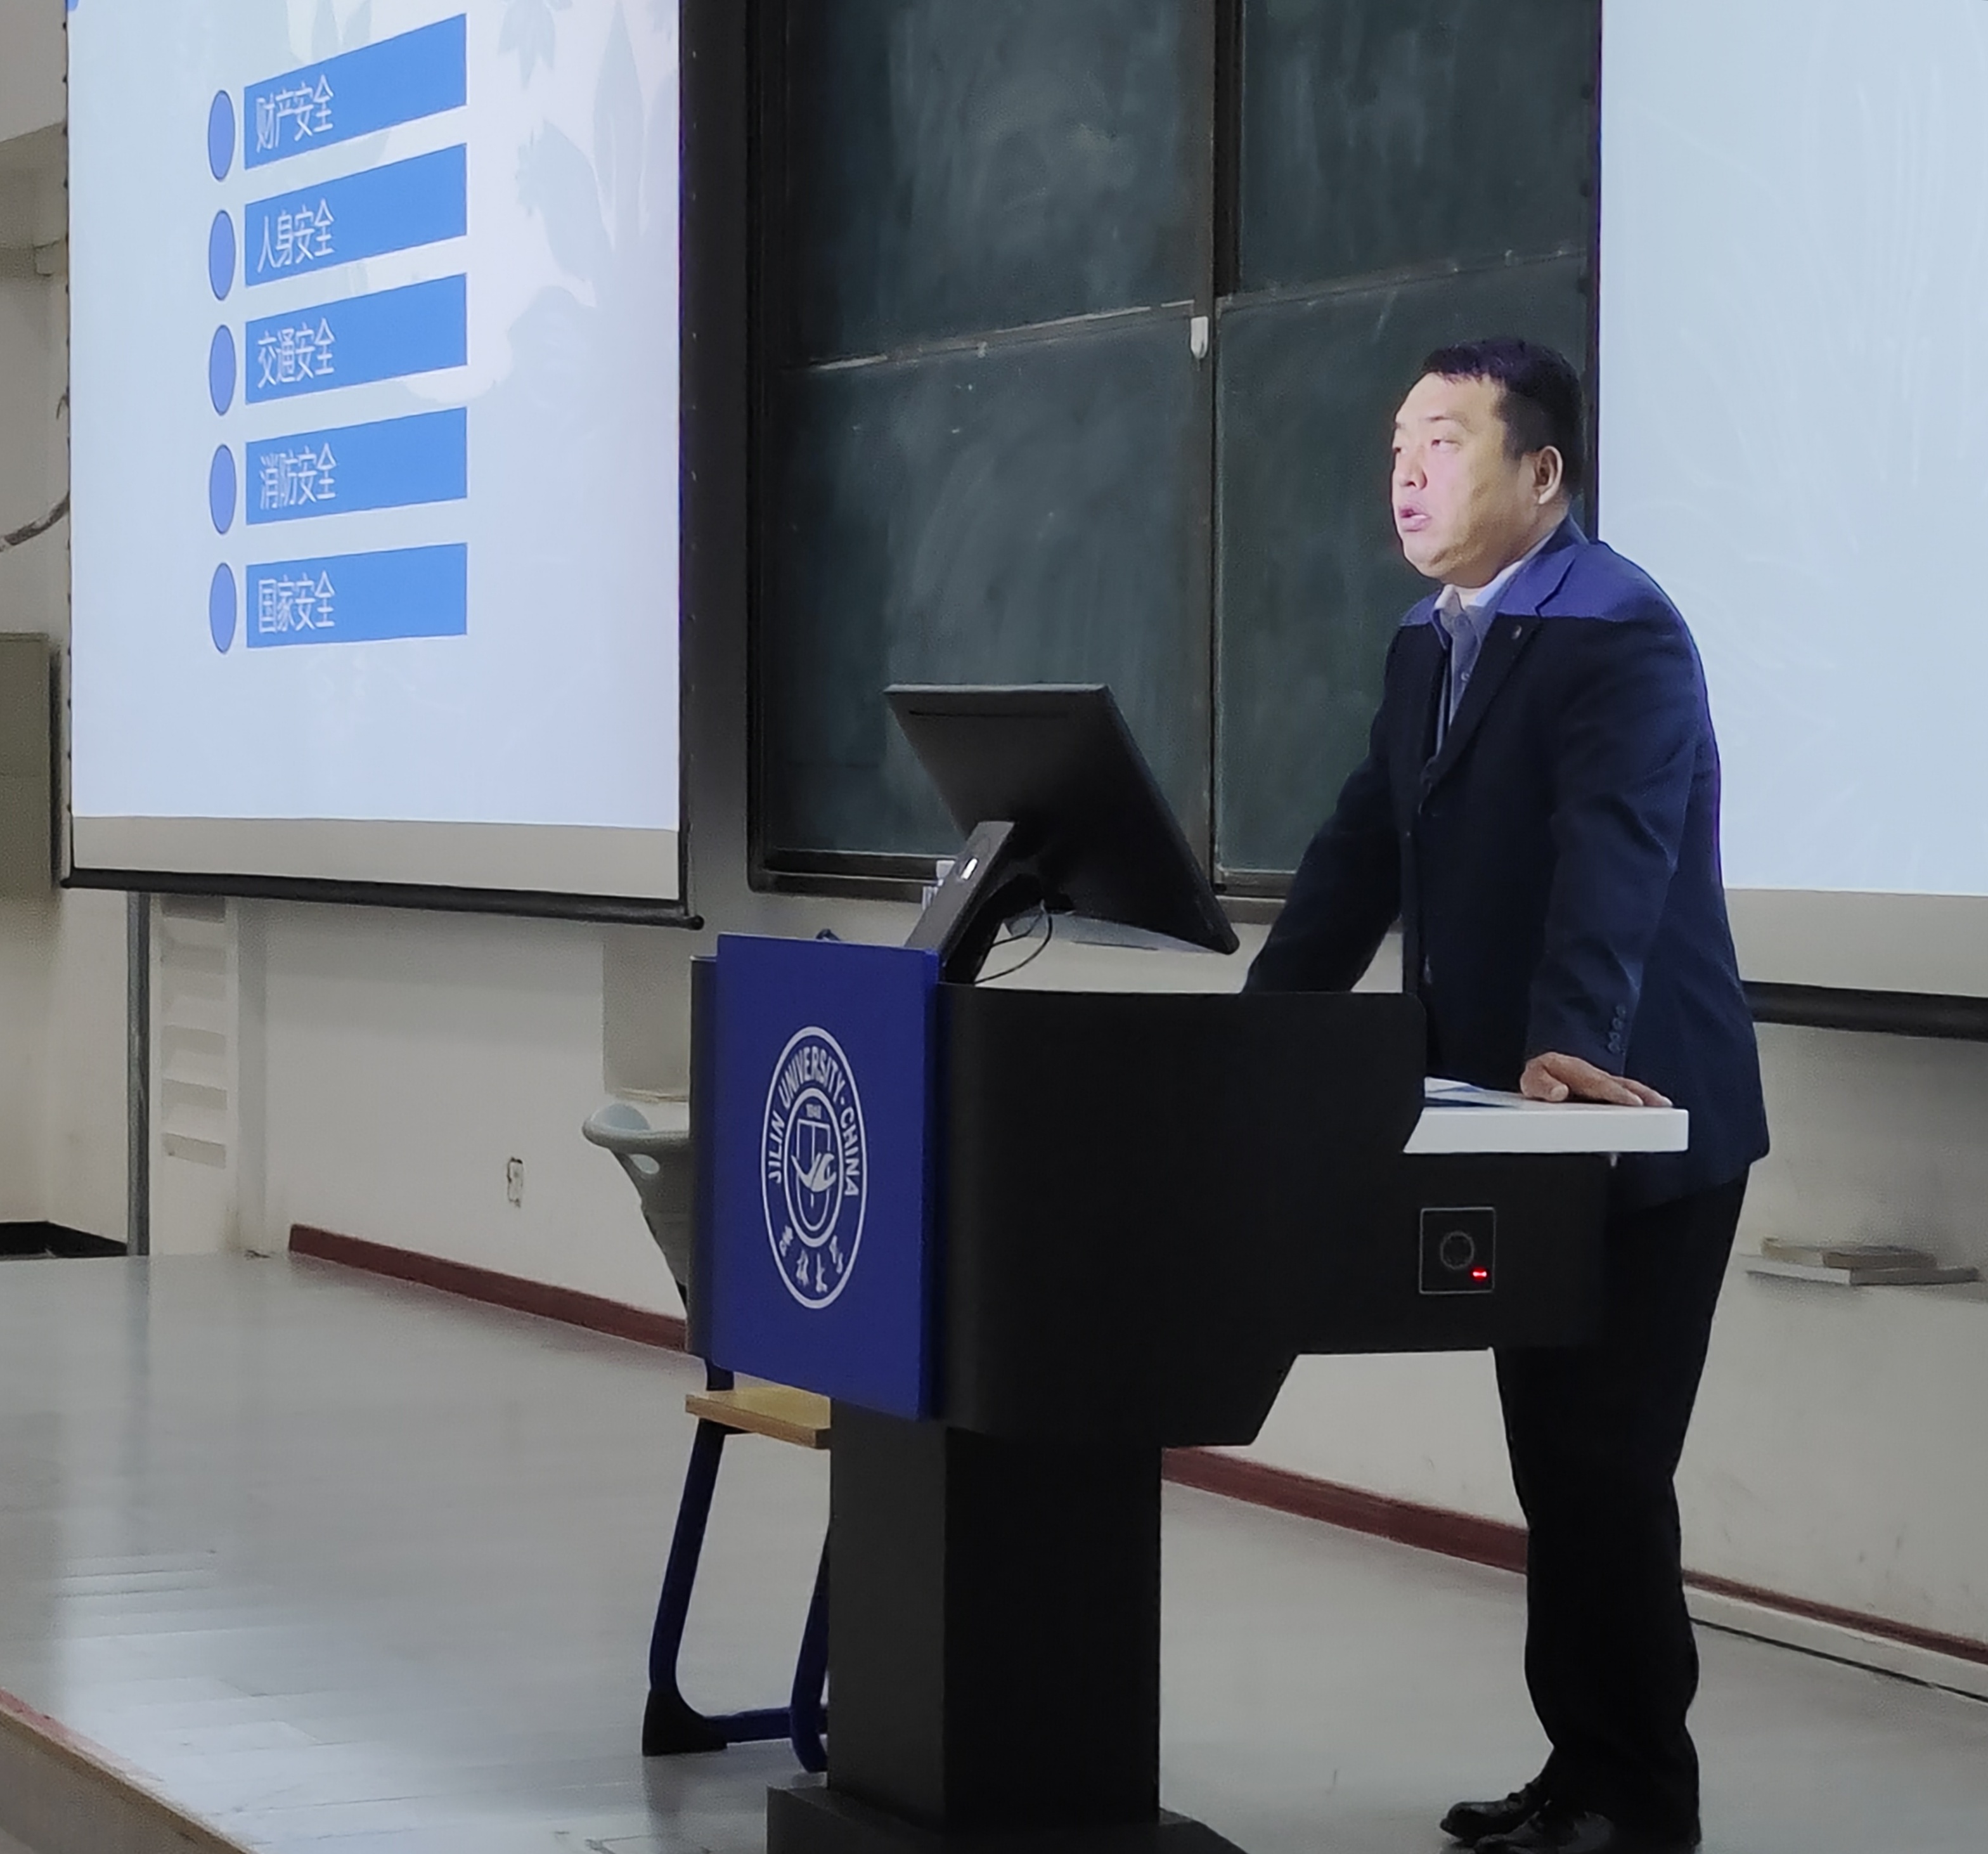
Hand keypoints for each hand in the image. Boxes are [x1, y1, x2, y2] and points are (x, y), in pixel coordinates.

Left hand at [1520, 1051, 1671, 1107]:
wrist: (1546, 1072)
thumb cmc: (1541, 1077)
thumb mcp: (1532, 1079)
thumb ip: (1541, 1085)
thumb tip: (1558, 1093)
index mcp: (1577, 1072)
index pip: (1599, 1083)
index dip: (1617, 1093)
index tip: (1633, 1101)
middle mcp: (1595, 1077)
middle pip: (1622, 1085)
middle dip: (1642, 1095)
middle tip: (1661, 1106)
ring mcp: (1605, 1085)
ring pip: (1630, 1090)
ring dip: (1649, 1099)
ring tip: (1666, 1111)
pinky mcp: (1610, 1096)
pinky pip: (1628, 1099)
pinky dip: (1642, 1109)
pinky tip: (1650, 1129)